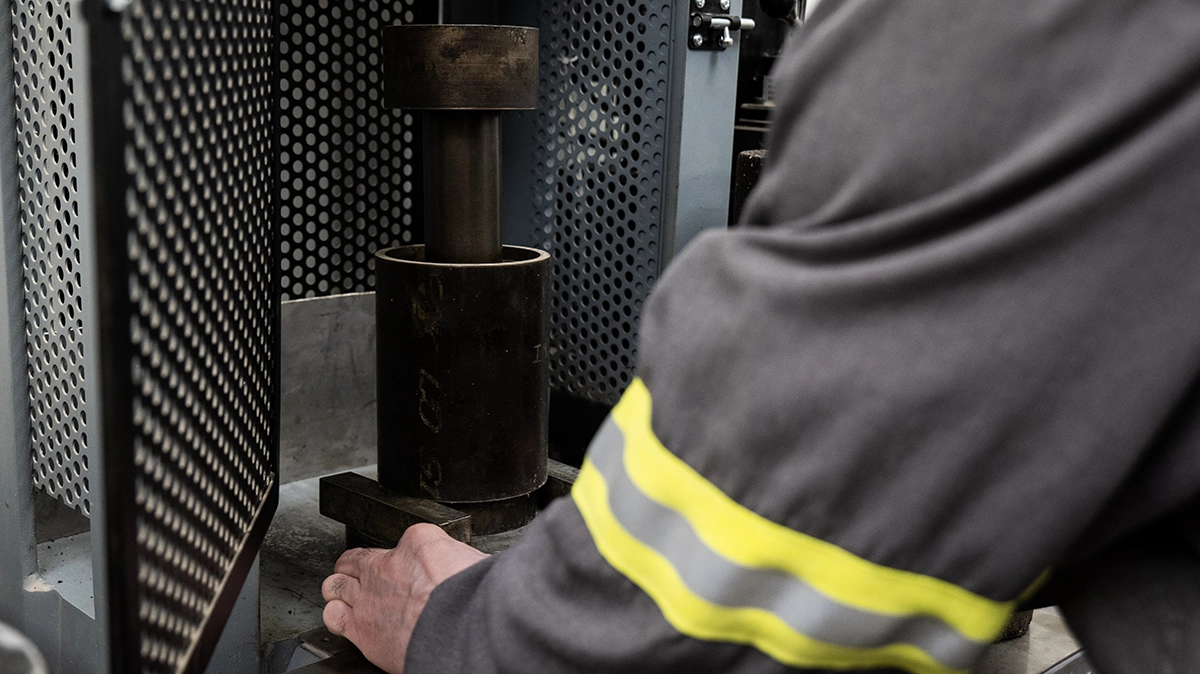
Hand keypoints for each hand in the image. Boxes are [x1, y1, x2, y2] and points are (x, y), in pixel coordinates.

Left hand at [321, 524, 488, 673]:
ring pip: (335, 585)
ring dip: (341, 589)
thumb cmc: (472, 600)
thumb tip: (470, 571)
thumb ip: (463, 565)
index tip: (412, 566)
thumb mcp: (477, 564)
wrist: (458, 631)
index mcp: (419, 543)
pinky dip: (337, 615)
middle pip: (355, 558)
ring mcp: (368, 596)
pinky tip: (347, 620)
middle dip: (358, 567)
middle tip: (367, 576)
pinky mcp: (359, 627)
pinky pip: (333, 615)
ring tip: (349, 597)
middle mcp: (387, 565)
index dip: (405, 555)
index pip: (405, 540)